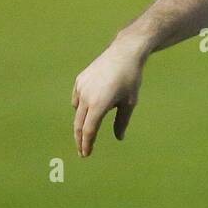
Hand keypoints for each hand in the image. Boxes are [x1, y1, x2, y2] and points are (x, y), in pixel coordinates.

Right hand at [72, 38, 144, 156]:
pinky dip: (80, 108)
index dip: (87, 144)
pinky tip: (86, 112)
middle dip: (80, 140)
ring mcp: (81, 87)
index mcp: (99, 105)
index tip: (86, 154)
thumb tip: (119, 138)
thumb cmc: (130, 79)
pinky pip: (77, 99)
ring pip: (77, 112)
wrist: (124, 53)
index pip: (89, 131)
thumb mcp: (130, 103)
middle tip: (83, 151)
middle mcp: (86, 97)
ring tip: (86, 134)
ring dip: (81, 124)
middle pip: (79, 124)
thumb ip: (122, 122)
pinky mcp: (80, 80)